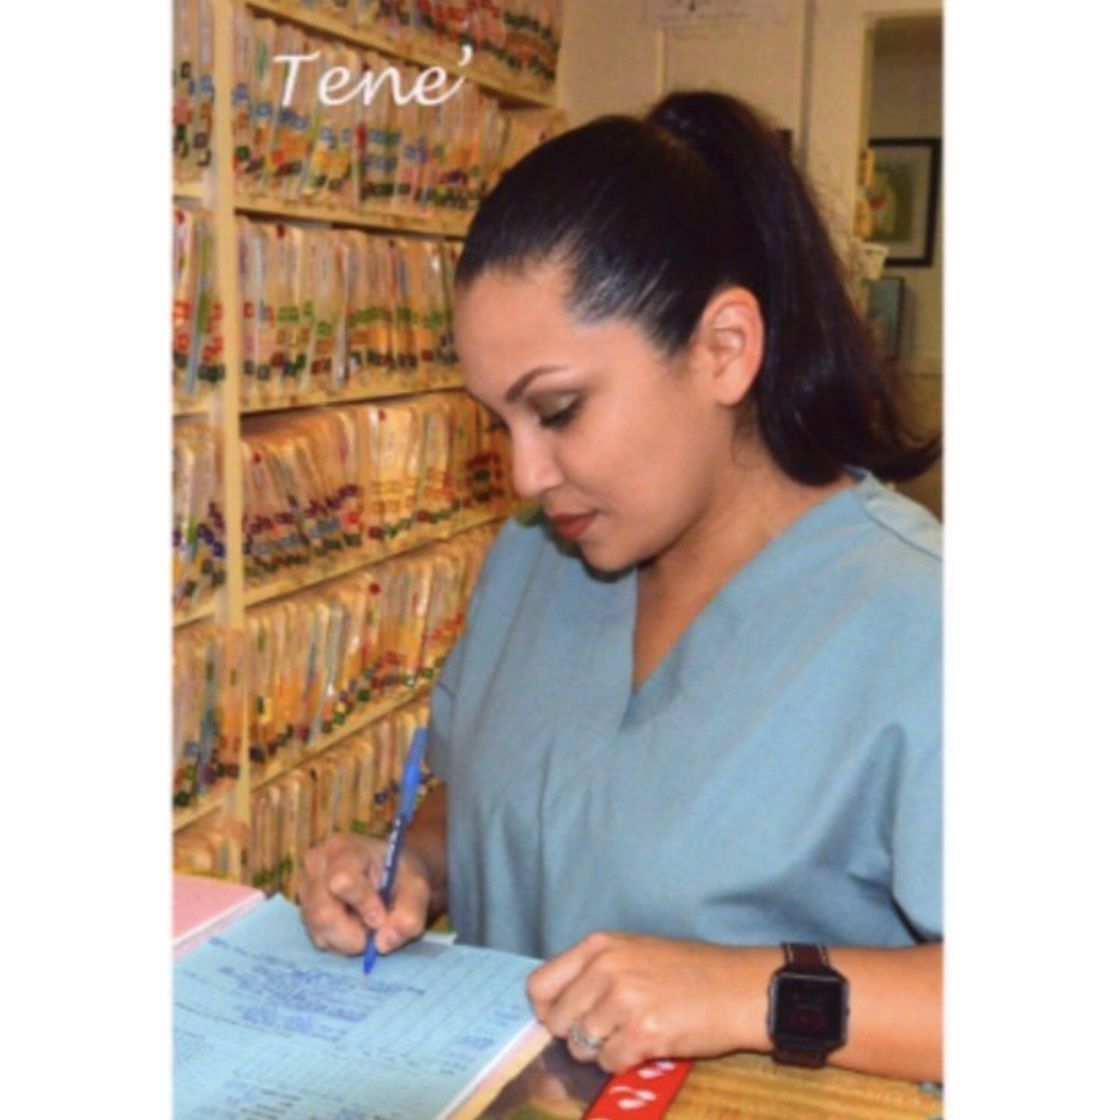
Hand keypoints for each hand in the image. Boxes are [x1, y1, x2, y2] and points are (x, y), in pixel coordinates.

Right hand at [298, 832, 432, 956]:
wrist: (391, 878)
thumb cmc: (402, 877)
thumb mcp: (417, 889)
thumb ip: (409, 914)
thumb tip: (383, 944)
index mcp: (343, 849)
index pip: (342, 881)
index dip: (363, 904)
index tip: (382, 917)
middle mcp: (316, 866)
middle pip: (324, 913)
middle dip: (354, 934)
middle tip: (376, 932)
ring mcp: (305, 889)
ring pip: (319, 932)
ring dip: (349, 940)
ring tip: (367, 925)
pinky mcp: (304, 912)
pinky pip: (319, 939)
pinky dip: (341, 943)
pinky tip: (354, 928)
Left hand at [527, 932, 773, 1071]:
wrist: (739, 987)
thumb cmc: (690, 971)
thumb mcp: (635, 951)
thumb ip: (594, 971)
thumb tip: (553, 1007)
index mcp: (599, 945)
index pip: (539, 985)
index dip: (547, 1010)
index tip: (565, 1019)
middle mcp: (606, 968)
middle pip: (556, 1021)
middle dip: (577, 1034)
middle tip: (608, 1031)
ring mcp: (623, 999)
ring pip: (580, 1046)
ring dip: (603, 1049)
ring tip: (632, 1035)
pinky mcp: (642, 1032)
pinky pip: (610, 1063)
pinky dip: (625, 1062)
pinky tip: (648, 1045)